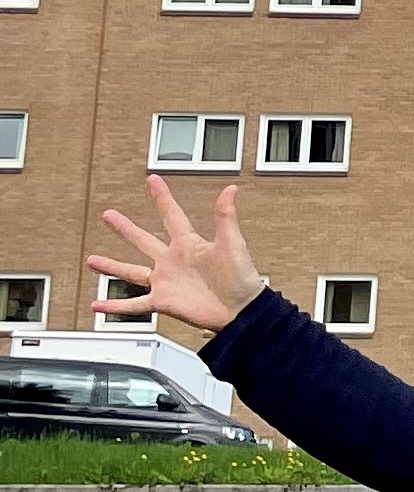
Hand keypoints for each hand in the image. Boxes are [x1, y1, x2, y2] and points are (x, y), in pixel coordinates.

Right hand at [87, 177, 265, 337]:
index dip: (162, 197)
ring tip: (92, 260)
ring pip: (132, 272)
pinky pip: (134, 306)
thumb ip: (225, 216)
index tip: (152, 180)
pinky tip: (98, 304)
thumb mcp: (232, 244)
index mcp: (189, 244)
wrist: (242, 311)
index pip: (171, 215)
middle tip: (109, 215)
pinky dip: (116, 306)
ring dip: (112, 266)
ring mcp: (166, 282)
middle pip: (143, 240)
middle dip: (125, 228)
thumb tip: (230, 189)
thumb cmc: (243, 279)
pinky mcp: (164, 302)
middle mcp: (173, 261)